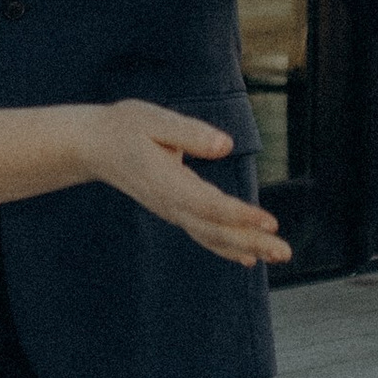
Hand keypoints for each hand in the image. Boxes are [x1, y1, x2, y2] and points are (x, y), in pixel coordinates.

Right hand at [90, 103, 292, 268]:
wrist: (94, 146)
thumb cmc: (124, 127)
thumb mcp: (153, 119)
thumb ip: (189, 132)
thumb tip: (224, 145)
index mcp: (165, 181)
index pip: (207, 204)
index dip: (238, 215)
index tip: (268, 221)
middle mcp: (169, 204)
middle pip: (214, 229)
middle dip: (251, 241)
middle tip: (284, 251)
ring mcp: (171, 211)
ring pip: (211, 236)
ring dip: (246, 247)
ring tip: (278, 255)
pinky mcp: (175, 211)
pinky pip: (203, 235)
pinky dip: (226, 248)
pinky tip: (248, 258)